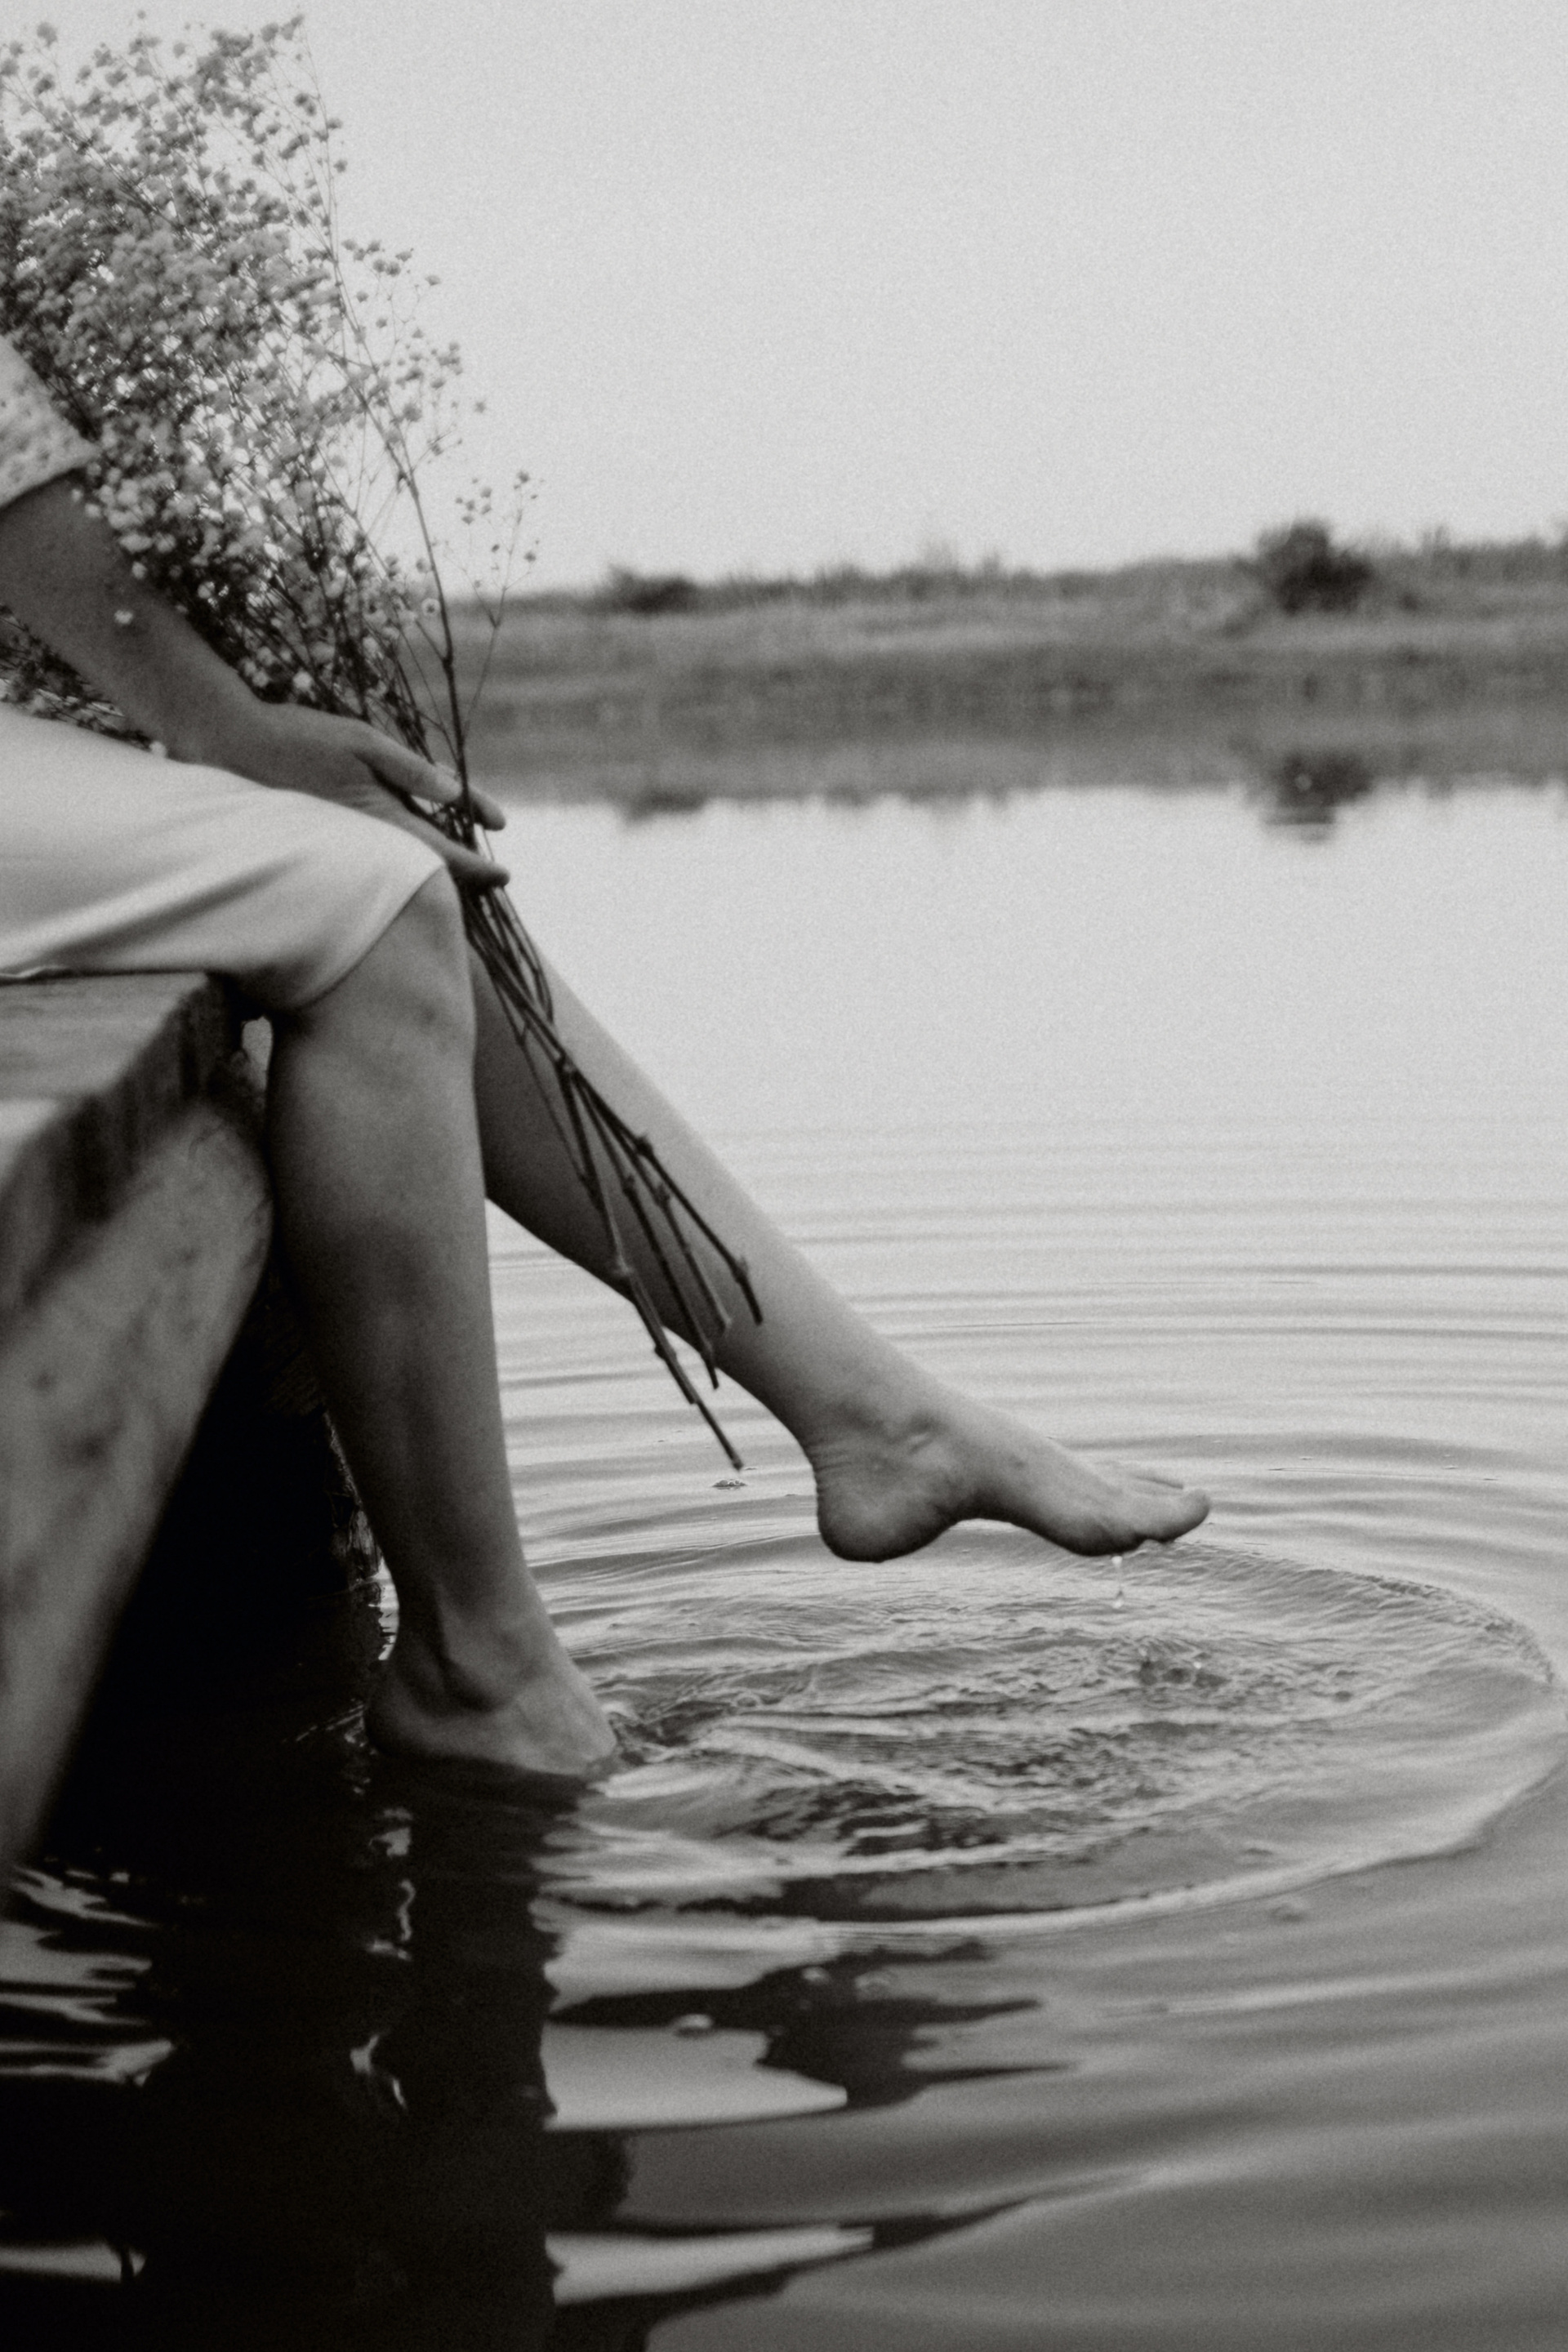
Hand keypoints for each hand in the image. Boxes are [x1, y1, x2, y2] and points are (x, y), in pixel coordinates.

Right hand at [202, 702, 509, 891]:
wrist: (238, 744)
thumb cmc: (303, 737)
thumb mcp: (364, 741)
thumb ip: (411, 770)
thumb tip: (455, 794)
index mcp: (380, 816)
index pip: (441, 854)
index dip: (477, 869)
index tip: (505, 876)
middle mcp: (366, 838)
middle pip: (425, 869)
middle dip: (463, 879)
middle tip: (496, 882)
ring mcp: (349, 841)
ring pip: (402, 865)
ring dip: (435, 871)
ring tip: (468, 875)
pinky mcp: (335, 835)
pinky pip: (379, 855)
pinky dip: (405, 858)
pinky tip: (416, 852)